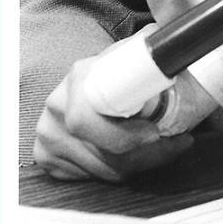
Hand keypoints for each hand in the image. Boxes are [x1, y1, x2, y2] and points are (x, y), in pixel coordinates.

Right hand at [32, 56, 193, 181]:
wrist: (90, 86)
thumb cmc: (120, 74)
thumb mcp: (138, 54)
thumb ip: (154, 51)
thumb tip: (175, 45)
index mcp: (79, 78)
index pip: (88, 120)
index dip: (125, 136)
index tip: (156, 134)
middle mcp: (57, 107)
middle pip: (105, 154)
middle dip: (147, 155)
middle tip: (172, 145)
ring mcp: (48, 135)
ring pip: (104, 170)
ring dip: (138, 166)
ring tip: (158, 148)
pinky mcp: (46, 157)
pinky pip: (90, 178)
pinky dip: (115, 172)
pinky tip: (128, 156)